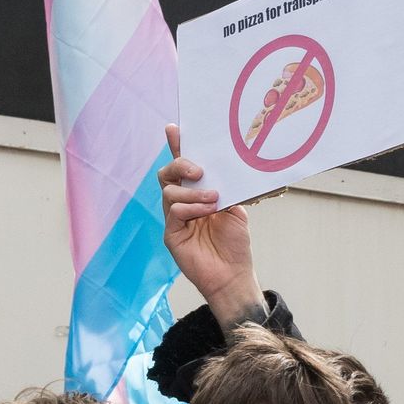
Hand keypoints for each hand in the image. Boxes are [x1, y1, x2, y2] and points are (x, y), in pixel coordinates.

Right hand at [159, 124, 262, 328]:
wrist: (233, 274)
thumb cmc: (235, 244)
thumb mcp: (235, 210)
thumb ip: (225, 190)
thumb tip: (219, 170)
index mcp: (198, 194)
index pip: (184, 167)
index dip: (178, 147)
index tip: (174, 128)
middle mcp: (183, 202)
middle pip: (168, 174)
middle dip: (181, 165)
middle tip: (199, 170)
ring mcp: (174, 217)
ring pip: (169, 191)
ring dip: (193, 192)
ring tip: (213, 200)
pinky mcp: (171, 232)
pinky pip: (174, 211)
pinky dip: (191, 208)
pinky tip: (206, 212)